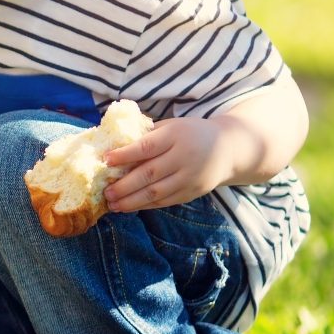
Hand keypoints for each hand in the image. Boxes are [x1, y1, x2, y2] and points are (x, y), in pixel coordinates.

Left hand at [102, 117, 238, 211]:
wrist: (228, 148)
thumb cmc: (189, 133)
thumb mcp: (171, 126)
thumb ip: (147, 135)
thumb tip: (112, 144)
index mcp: (176, 135)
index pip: (147, 146)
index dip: (125, 155)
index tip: (105, 160)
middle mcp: (184, 157)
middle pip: (150, 174)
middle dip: (124, 185)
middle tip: (105, 192)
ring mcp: (190, 177)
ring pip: (157, 193)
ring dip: (131, 201)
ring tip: (112, 204)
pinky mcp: (193, 192)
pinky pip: (166, 201)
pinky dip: (145, 205)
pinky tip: (129, 207)